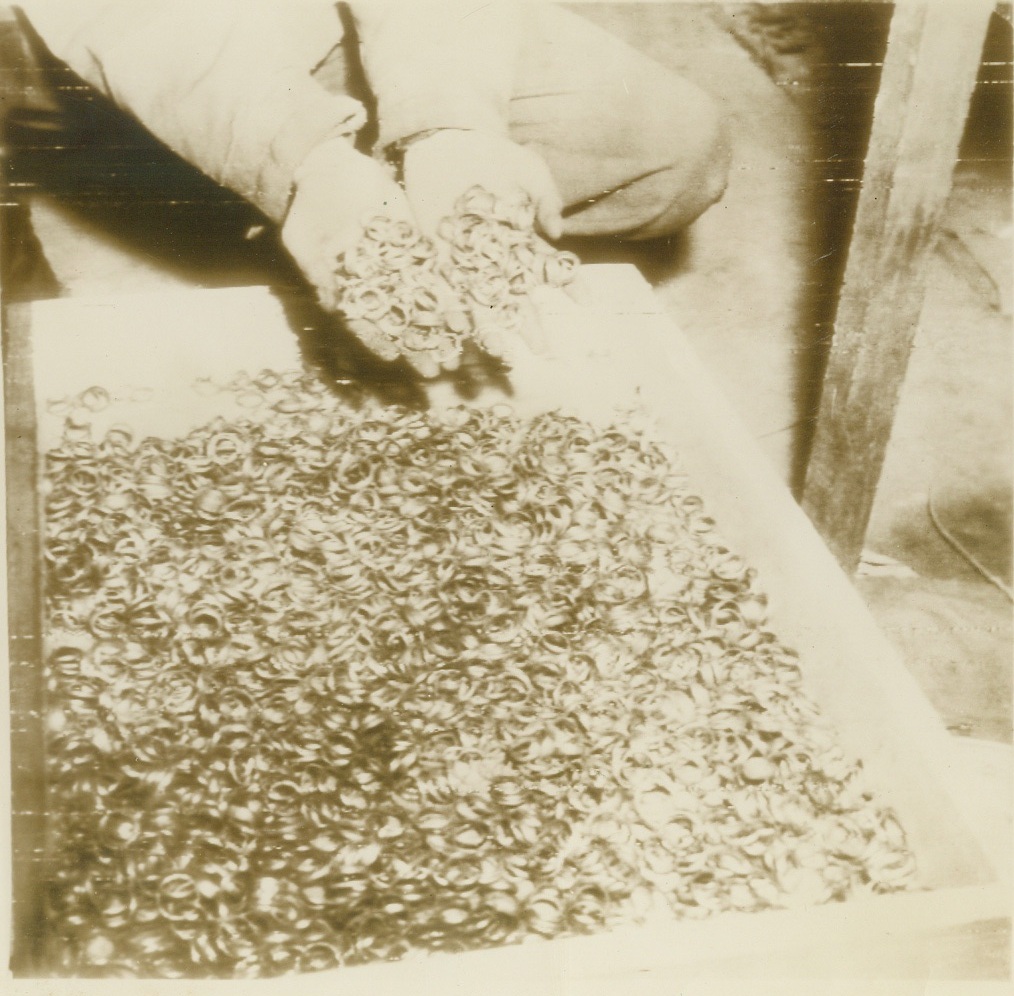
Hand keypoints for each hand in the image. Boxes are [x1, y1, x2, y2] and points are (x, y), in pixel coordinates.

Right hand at [282, 139, 458, 375]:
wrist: (325, 167)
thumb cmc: (307, 207)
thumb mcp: (302, 240)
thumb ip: (318, 273)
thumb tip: (331, 305)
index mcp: (347, 288)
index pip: (364, 321)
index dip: (379, 340)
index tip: (395, 358)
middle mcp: (373, 281)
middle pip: (399, 318)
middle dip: (418, 344)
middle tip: (438, 370)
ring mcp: (395, 263)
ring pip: (421, 300)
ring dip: (440, 324)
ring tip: (459, 345)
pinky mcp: (412, 242)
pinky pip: (433, 271)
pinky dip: (448, 292)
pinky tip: (465, 313)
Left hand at [403, 130, 564, 357]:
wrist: (445, 142)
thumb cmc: (492, 154)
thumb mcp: (528, 170)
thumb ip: (545, 197)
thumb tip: (556, 232)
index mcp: (522, 241)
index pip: (550, 269)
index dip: (570, 285)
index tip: (587, 303)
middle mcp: (497, 258)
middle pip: (517, 299)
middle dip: (530, 326)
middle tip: (545, 352)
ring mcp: (468, 261)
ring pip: (483, 302)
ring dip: (492, 329)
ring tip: (501, 352)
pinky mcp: (438, 258)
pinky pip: (445, 289)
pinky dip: (451, 310)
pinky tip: (459, 330)